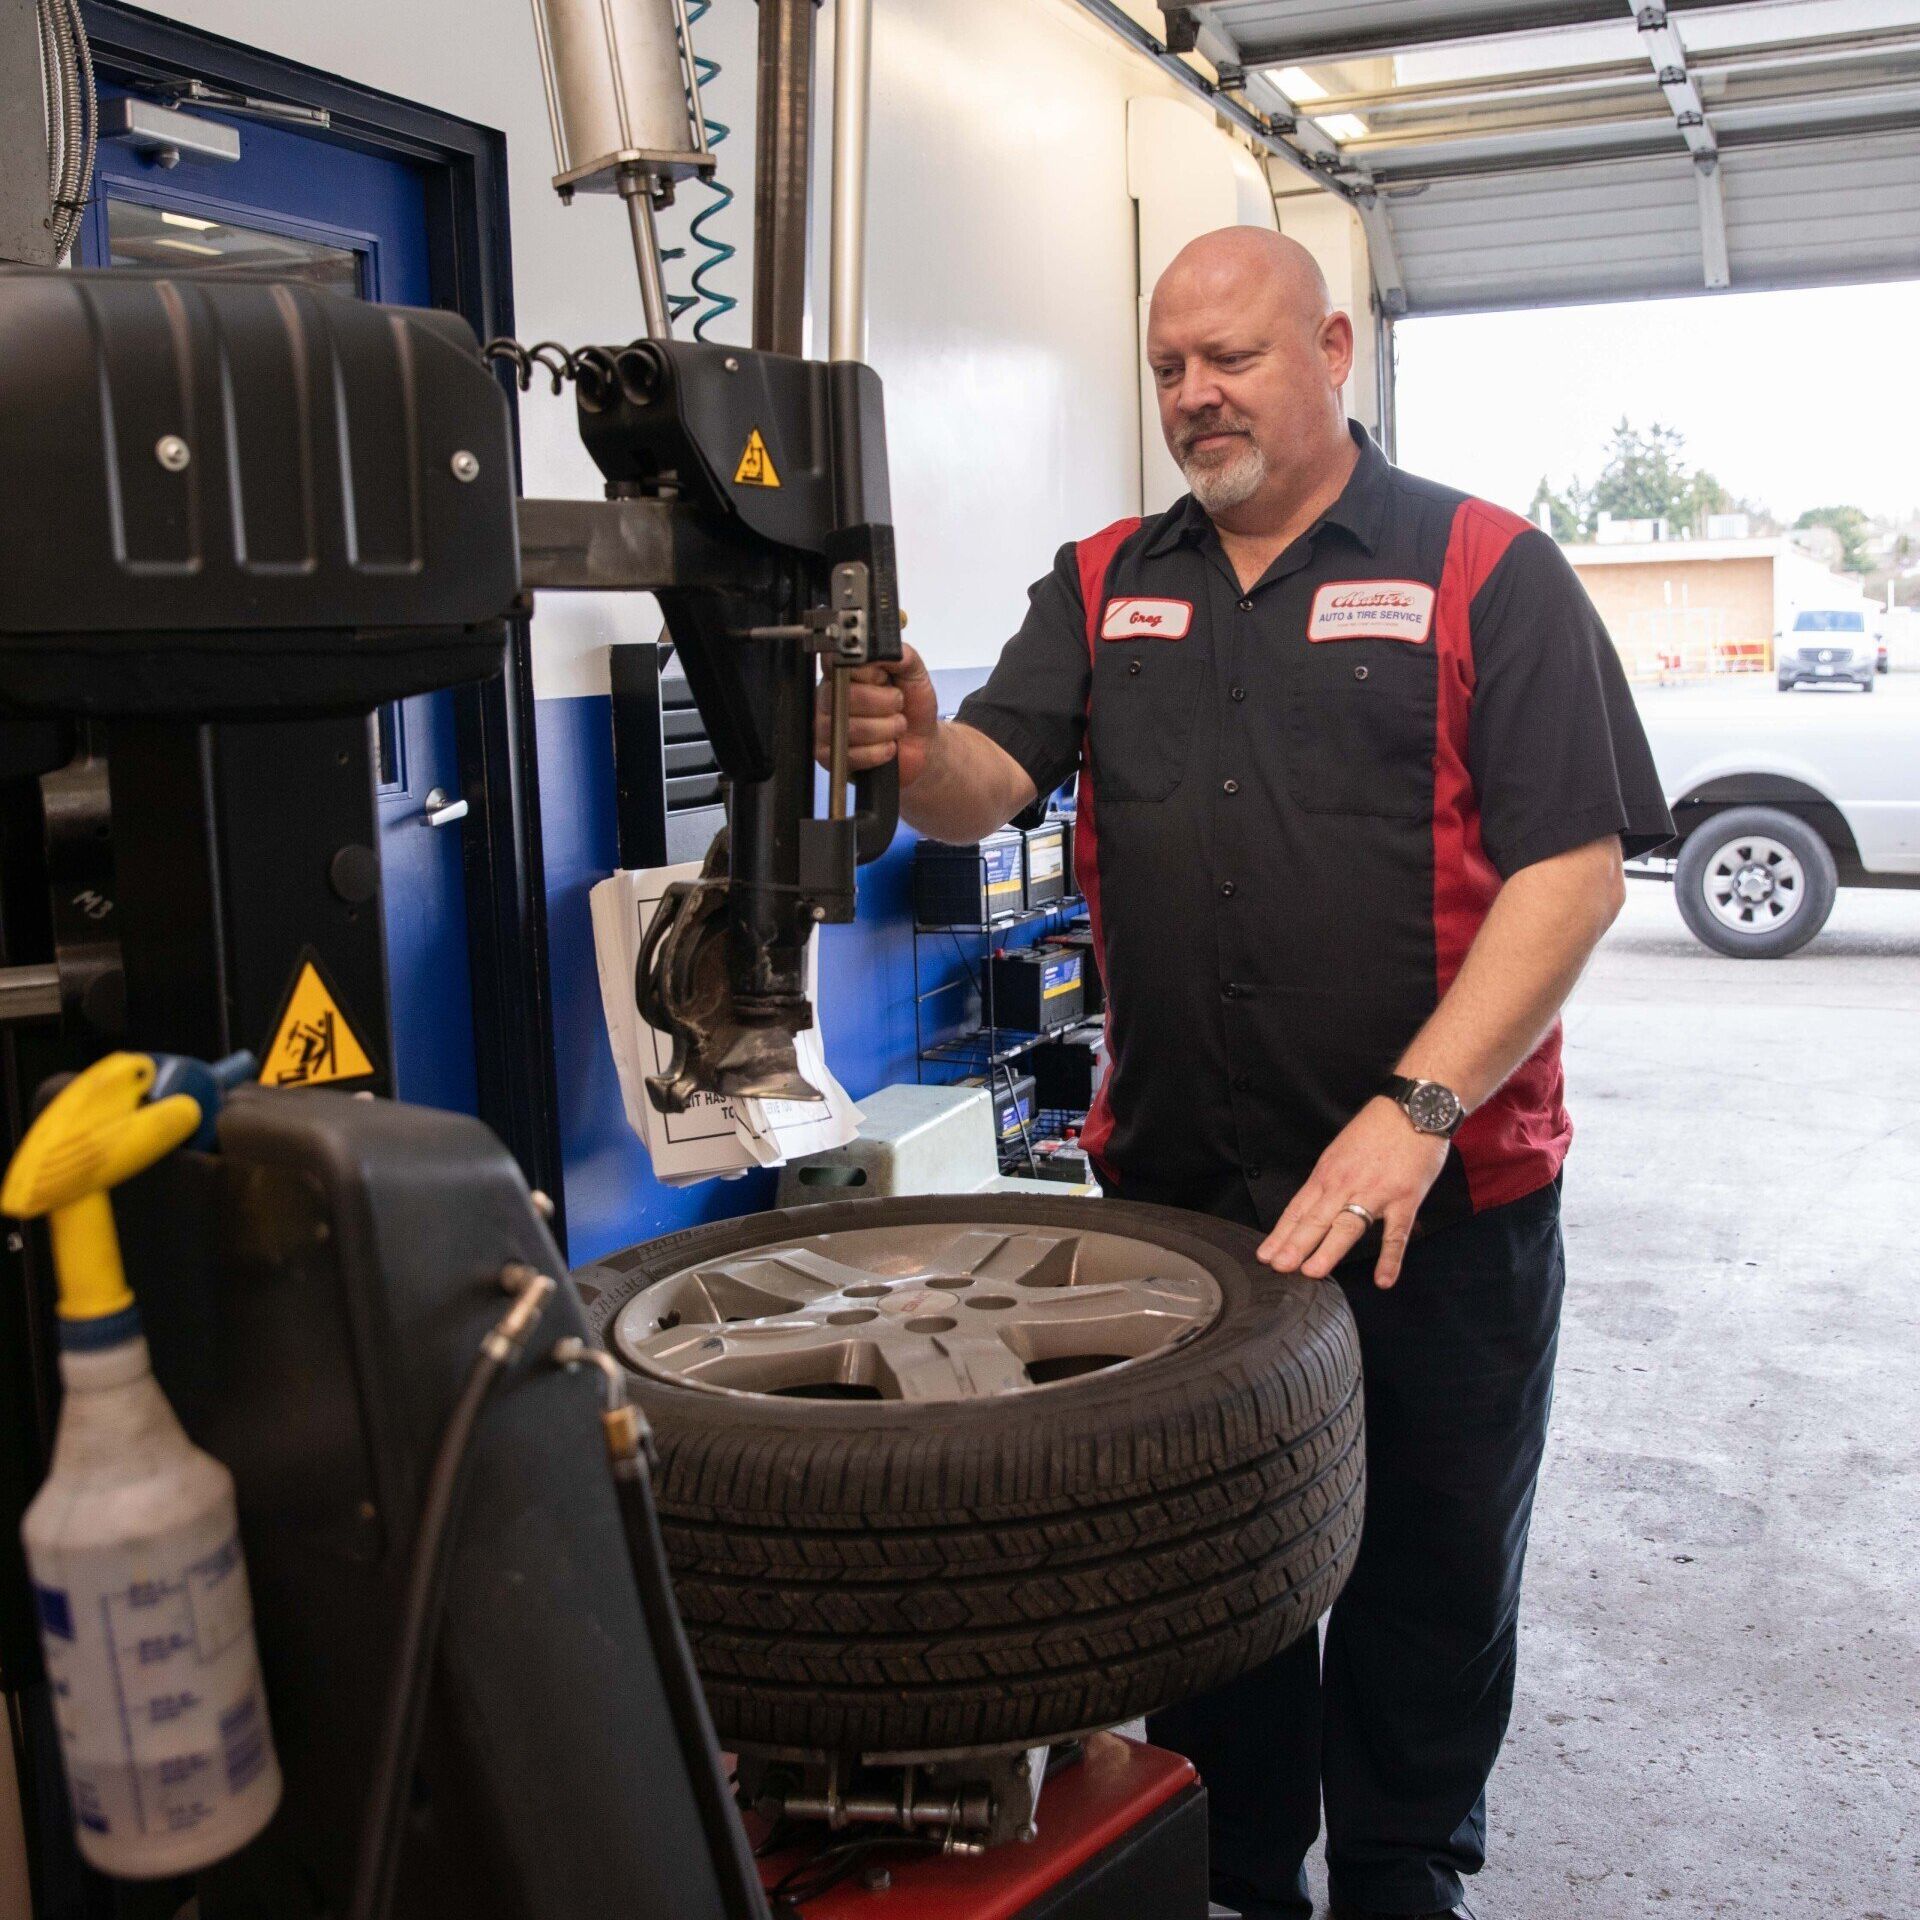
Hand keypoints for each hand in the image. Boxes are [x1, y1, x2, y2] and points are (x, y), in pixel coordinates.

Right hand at [814, 643, 940, 786]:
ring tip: (896, 726)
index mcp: (844, 672)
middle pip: (847, 696)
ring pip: (851, 727)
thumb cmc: (912, 707)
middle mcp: (829, 696)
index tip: (884, 678)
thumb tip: (887, 648)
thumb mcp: (915, 674)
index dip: (867, 673)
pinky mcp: (828, 755)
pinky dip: (878, 752)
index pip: (839, 663)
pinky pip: (850, 754)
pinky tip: (887, 746)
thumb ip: (902, 656)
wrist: (920, 742)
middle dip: (884, 703)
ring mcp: (825, 726)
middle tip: (897, 705)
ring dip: (885, 729)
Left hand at [1257, 1097, 1448, 1288]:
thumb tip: (1312, 1208)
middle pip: (1316, 1219)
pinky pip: (1396, 1234)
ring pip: (1347, 1226)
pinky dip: (1390, 1258)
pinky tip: (1383, 1280)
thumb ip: (1328, 1181)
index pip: (1299, 1209)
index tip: (1266, 1255)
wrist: (1414, 1108)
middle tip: (1279, 1267)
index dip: (1282, 1234)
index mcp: (1328, 1173)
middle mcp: (1346, 1184)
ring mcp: (1376, 1193)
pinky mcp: (1405, 1199)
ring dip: (1329, 1250)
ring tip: (1312, 1273)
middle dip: (1295, 1244)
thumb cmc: (1377, 1129)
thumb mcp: (1340, 1151)